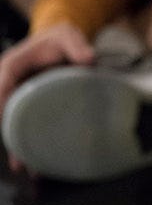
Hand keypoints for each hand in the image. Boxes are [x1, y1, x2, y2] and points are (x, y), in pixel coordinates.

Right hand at [0, 23, 94, 171]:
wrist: (61, 42)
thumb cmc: (61, 39)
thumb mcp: (68, 36)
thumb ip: (77, 45)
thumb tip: (89, 59)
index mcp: (11, 66)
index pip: (2, 86)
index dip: (2, 105)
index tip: (7, 124)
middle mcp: (7, 84)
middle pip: (4, 112)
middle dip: (9, 134)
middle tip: (18, 159)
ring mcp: (16, 98)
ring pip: (11, 124)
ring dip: (17, 145)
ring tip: (25, 168)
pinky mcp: (26, 107)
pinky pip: (22, 126)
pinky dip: (26, 142)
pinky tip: (34, 163)